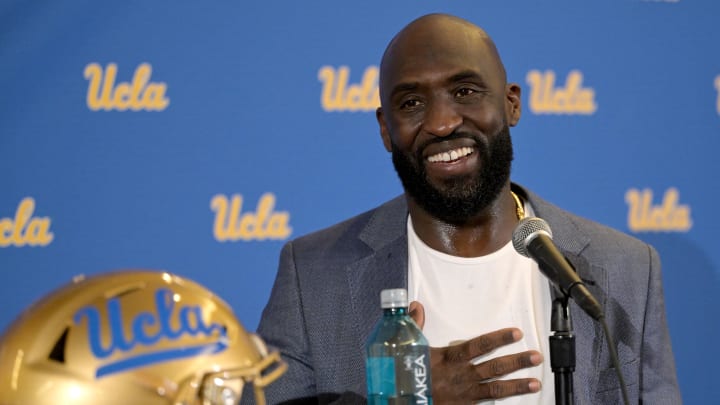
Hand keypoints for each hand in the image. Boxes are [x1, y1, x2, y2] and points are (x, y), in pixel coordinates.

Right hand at [409, 301, 542, 403]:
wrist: (402, 399)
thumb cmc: (405, 374)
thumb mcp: (408, 347)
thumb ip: (415, 325)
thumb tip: (416, 305)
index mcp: (450, 358)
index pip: (479, 345)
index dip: (499, 339)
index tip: (516, 333)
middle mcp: (461, 376)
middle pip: (494, 368)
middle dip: (517, 362)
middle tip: (536, 357)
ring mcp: (465, 394)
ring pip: (496, 389)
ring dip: (517, 386)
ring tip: (535, 384)